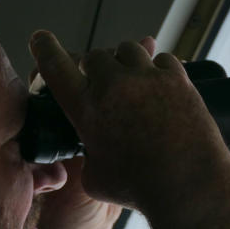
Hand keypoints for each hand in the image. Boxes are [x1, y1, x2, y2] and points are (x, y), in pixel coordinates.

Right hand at [28, 32, 229, 213]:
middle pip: (94, 56)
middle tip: (100, 83)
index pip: (55, 66)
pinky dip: (157, 69)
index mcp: (87, 109)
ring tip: (130, 81)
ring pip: (128, 49)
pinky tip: (159, 87)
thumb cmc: (141, 189)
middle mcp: (114, 86)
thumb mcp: (95, 180)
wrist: (189, 185)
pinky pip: (162, 59)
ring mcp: (147, 78)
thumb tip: (93, 150)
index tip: (41, 40)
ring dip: (123, 61)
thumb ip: (88, 157)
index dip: (45, 49)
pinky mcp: (178, 79)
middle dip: (92, 67)